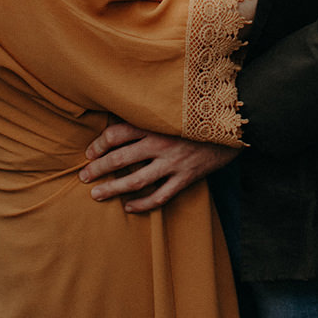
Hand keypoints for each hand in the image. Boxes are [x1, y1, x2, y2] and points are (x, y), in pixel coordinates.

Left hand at [78, 121, 238, 212]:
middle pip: (120, 158)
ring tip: (96, 195)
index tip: (89, 152)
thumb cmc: (198, 115)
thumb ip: (147, 116)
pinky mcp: (186, 178)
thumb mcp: (171, 110)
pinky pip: (160, 196)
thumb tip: (117, 122)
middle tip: (83, 176)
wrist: (234, 125)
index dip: (99, 144)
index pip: (117, 134)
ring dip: (113, 189)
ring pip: (136, 180)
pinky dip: (142, 204)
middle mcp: (161, 143)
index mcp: (155, 123)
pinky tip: (129, 207)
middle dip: (98, 168)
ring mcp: (174, 163)